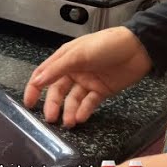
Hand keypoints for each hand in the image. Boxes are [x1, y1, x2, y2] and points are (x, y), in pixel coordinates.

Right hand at [24, 26, 152, 126]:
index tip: (29, 103)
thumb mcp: (78, 53)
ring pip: (72, 100)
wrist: (138, 48)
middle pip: (57, 91)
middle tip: (50, 118)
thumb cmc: (106, 44)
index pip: (44, 74)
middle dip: (53, 104)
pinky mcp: (101, 90)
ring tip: (68, 122)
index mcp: (65, 58)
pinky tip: (80, 117)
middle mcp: (74, 70)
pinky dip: (84, 110)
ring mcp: (87, 81)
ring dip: (68, 111)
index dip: (34, 88)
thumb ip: (57, 68)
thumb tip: (37, 81)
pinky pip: (89, 103)